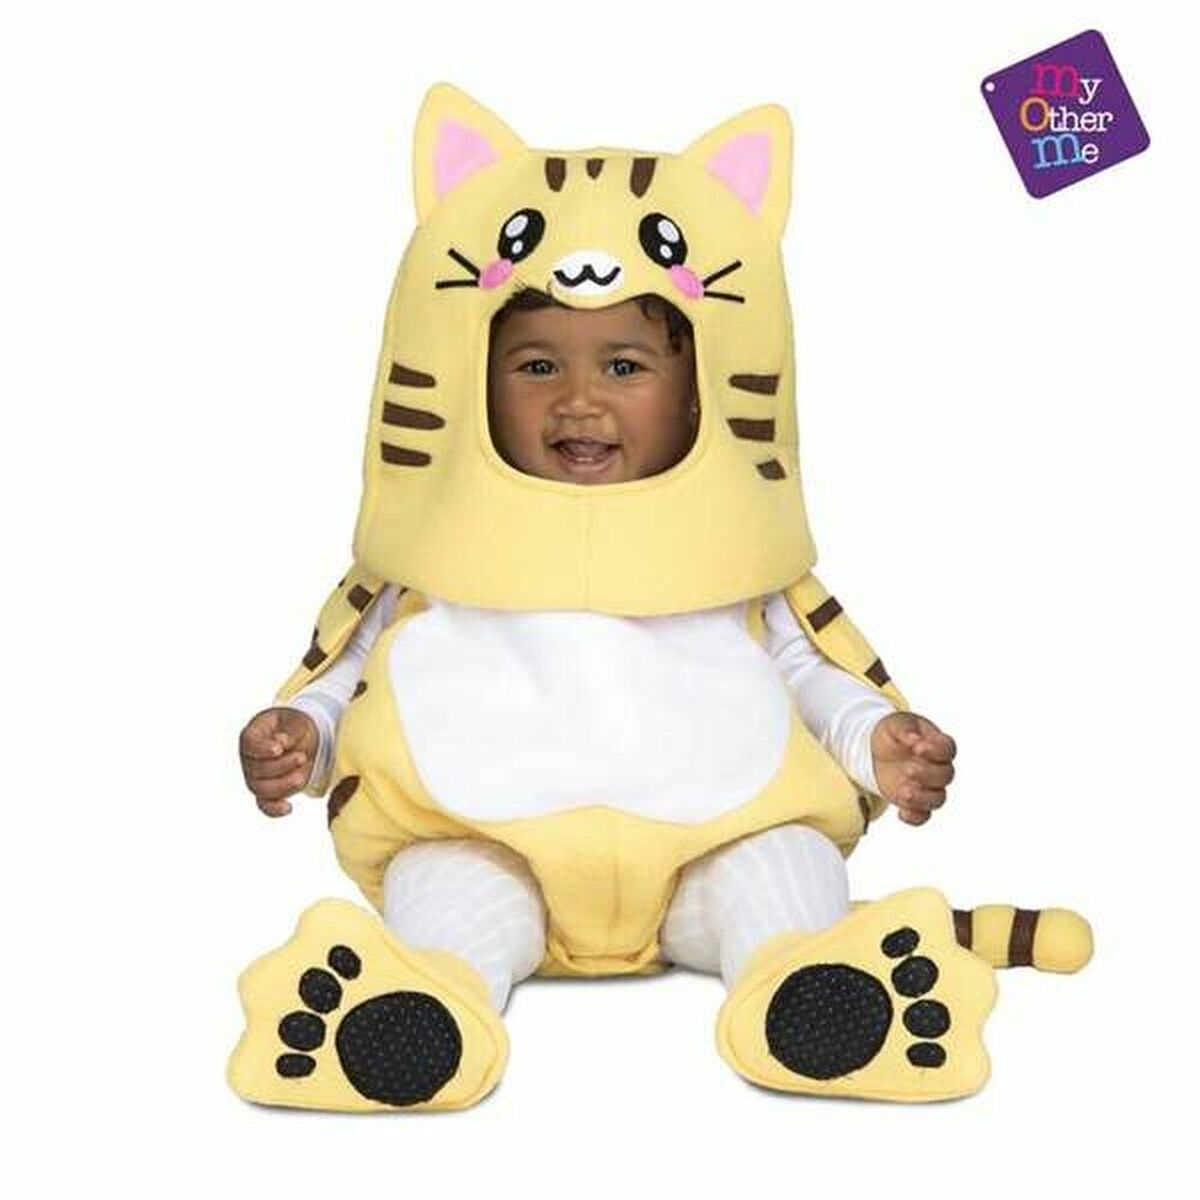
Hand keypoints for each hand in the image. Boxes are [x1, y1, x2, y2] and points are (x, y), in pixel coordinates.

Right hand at [238, 707, 318, 817]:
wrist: (304, 739)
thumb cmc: (296, 727)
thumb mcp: (296, 722)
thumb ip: (289, 731)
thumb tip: (280, 743)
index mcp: (253, 737)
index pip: (249, 743)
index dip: (262, 748)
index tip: (278, 748)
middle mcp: (250, 759)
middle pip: (257, 769)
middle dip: (281, 766)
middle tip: (302, 757)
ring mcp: (256, 778)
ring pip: (262, 789)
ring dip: (283, 786)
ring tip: (301, 778)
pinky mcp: (268, 793)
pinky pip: (265, 805)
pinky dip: (275, 809)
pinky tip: (288, 808)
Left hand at [870, 712, 956, 826]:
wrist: (875, 751)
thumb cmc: (891, 733)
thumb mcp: (894, 724)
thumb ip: (905, 729)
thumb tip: (914, 739)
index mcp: (936, 745)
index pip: (948, 749)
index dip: (937, 750)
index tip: (918, 748)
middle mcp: (937, 767)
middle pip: (946, 776)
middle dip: (928, 775)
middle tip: (907, 769)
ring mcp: (927, 787)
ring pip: (938, 799)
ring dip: (923, 798)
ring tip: (903, 792)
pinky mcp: (914, 802)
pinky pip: (922, 816)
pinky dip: (914, 818)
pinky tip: (901, 813)